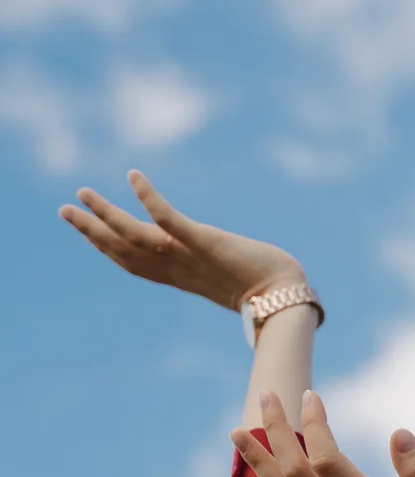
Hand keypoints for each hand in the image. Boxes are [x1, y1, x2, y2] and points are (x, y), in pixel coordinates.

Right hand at [59, 171, 305, 311]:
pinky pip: (171, 220)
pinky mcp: (205, 242)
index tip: (85, 230)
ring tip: (83, 193)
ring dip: (106, 215)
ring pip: (136, 236)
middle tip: (63, 210)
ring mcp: (188, 255)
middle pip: (124, 251)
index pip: (134, 263)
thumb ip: (214, 270)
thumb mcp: (230, 278)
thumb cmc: (268, 290)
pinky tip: (134, 177)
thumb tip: (217, 264)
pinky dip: (150, 200)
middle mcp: (177, 267)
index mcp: (180, 277)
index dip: (106, 247)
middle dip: (91, 232)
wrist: (287, 299)